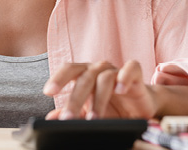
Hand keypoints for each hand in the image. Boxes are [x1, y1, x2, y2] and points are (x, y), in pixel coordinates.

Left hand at [43, 60, 157, 119]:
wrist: (140, 106)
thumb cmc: (111, 106)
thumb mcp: (89, 111)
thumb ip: (73, 112)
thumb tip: (52, 118)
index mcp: (84, 72)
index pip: (68, 70)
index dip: (58, 79)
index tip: (47, 92)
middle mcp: (98, 68)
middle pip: (84, 78)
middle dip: (75, 99)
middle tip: (68, 117)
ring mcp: (116, 69)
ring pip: (104, 78)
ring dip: (98, 100)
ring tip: (93, 118)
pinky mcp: (135, 72)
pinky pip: (130, 68)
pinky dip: (125, 77)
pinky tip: (120, 90)